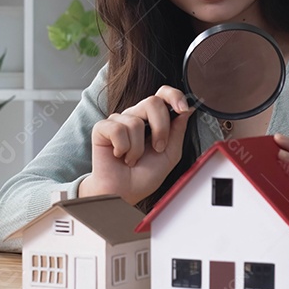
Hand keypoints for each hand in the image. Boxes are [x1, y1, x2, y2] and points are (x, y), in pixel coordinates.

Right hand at [80, 86, 193, 205]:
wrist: (124, 192)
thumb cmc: (143, 176)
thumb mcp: (170, 156)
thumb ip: (178, 132)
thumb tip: (186, 111)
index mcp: (153, 120)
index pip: (162, 95)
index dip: (174, 96)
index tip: (183, 108)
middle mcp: (135, 117)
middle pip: (152, 102)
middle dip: (161, 128)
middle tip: (158, 148)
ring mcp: (118, 121)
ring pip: (135, 121)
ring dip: (138, 148)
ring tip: (133, 158)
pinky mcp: (102, 128)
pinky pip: (117, 129)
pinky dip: (122, 147)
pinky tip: (119, 155)